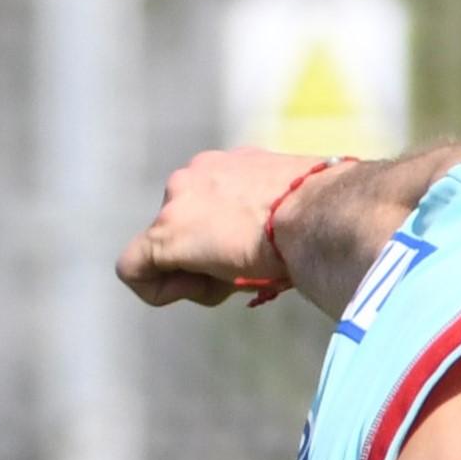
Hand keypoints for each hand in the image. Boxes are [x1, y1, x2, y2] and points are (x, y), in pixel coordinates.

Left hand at [114, 149, 341, 306]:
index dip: (227, 244)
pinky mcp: (162, 234)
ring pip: (166, 251)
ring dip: (199, 275)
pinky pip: (134, 270)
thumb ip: (276, 221)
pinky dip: (159, 291)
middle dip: (210, 261)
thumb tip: (284, 247)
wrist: (320, 215)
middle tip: (248, 270)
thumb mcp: (300, 214)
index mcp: (230, 167)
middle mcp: (197, 173)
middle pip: (186, 232)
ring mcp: (176, 202)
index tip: (257, 253)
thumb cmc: (326, 219)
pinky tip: (202, 292)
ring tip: (238, 273)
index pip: (212, 210)